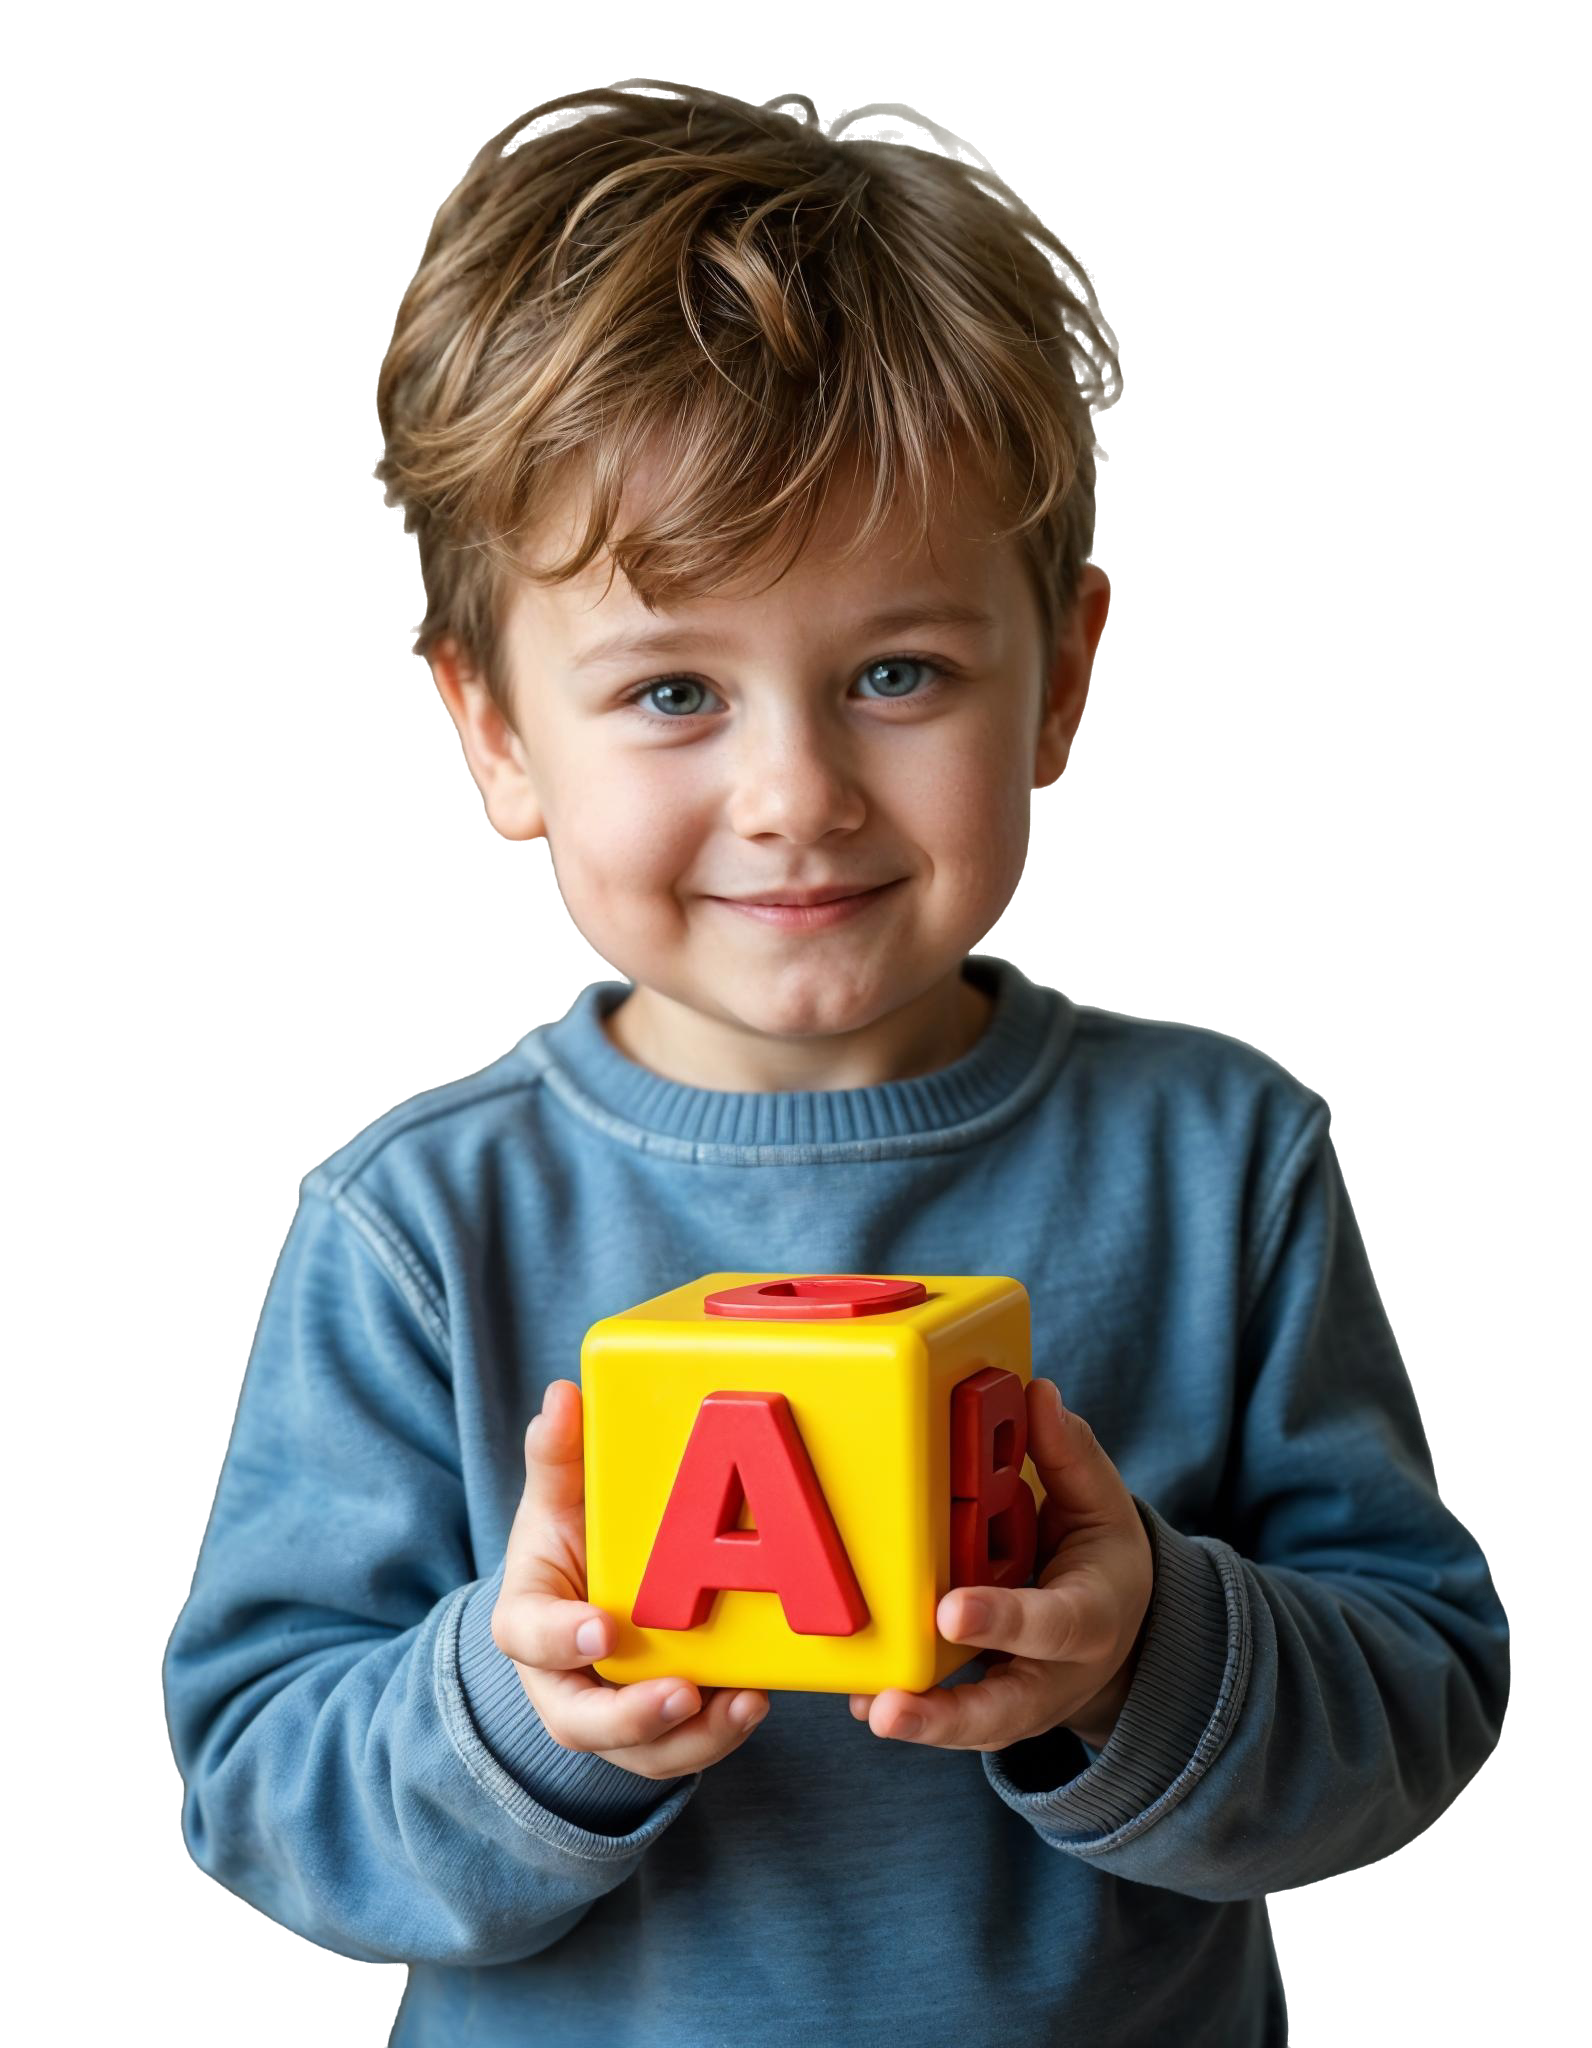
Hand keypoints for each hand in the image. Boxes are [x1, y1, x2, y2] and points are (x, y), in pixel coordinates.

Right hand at [491, 1379, 771, 1779]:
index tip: (604, 1629)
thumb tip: (561, 1394)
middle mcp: (565, 1680)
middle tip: (680, 1695)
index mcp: (531, 1619)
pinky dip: (719, 1733)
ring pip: (640, 1751)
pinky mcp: (662, 1725)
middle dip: (632, 1718)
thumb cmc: (571, 1541)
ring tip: (744, 1705)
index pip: (529, 1638)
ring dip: (691, 1739)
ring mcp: (614, 1711)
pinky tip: (756, 1700)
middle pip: (582, 1722)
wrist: (591, 1591)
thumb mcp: (559, 1497)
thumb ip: (558, 1454)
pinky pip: (684, 1746)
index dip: (561, 1640)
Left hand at [849, 1378, 1153, 1753]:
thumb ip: (1070, 1455)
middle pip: (1005, 1708)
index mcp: (1091, 1617)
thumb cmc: (1099, 1559)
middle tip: (888, 1707)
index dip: (1003, 1620)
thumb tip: (1038, 1395)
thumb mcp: (1102, 1505)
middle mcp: (1053, 1672)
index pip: (1052, 1623)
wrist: (1119, 1632)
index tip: (950, 1612)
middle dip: (947, 1713)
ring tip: (865, 1707)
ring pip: (970, 1725)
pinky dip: (905, 1710)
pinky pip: (944, 1714)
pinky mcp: (982, 1704)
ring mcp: (1016, 1698)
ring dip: (918, 1721)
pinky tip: (855, 1695)